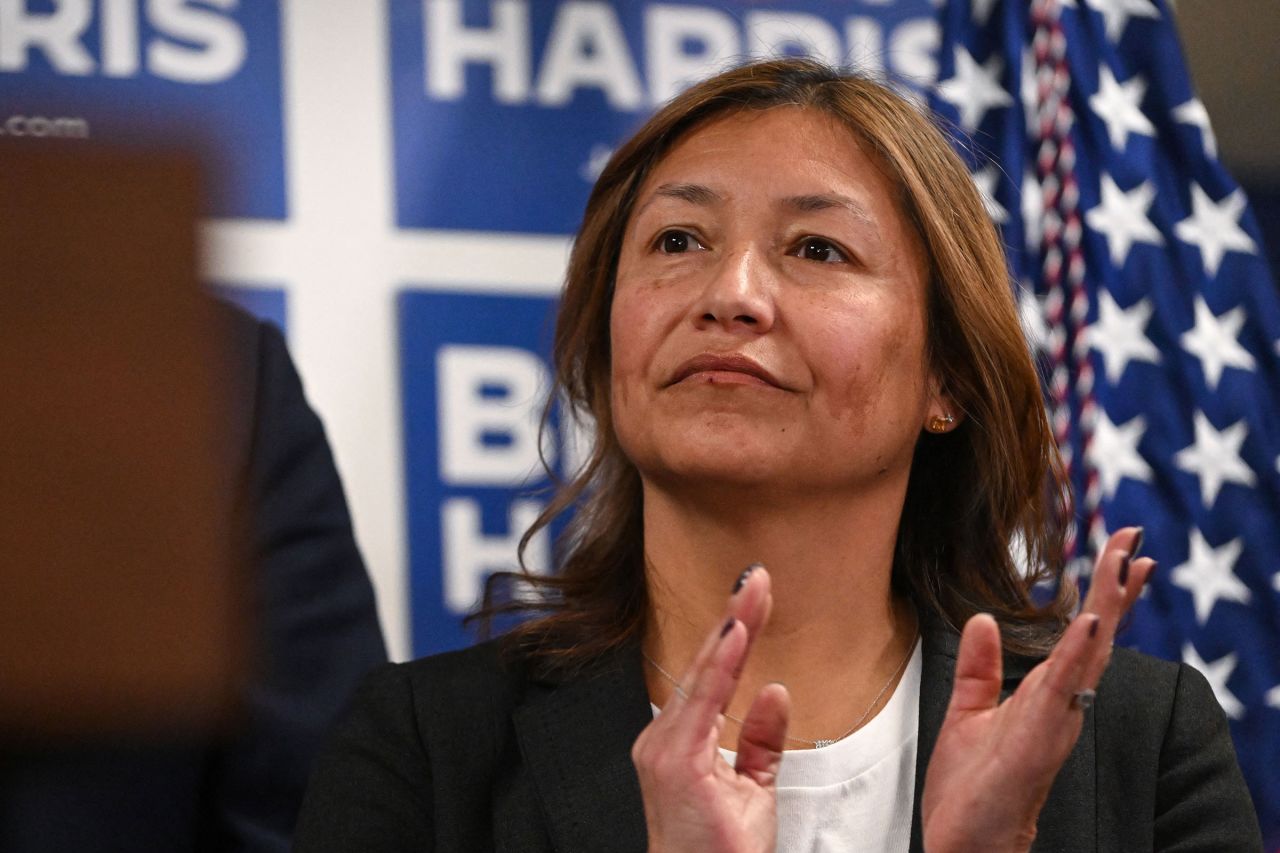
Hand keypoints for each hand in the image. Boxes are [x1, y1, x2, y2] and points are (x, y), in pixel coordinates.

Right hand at [631, 566, 789, 852]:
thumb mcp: (751, 791)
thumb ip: (760, 741)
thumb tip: (774, 693)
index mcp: (678, 745)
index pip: (712, 677)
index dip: (735, 634)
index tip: (754, 597)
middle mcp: (663, 741)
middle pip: (705, 666)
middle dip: (734, 618)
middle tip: (757, 577)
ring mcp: (664, 750)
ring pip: (704, 675)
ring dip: (732, 629)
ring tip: (753, 591)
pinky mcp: (675, 762)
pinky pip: (703, 701)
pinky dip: (721, 663)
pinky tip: (736, 633)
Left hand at [921, 527, 1154, 852]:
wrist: (963, 842)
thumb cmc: (971, 790)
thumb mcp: (968, 714)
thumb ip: (980, 668)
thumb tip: (982, 619)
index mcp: (1046, 695)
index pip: (1083, 636)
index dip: (1105, 595)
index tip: (1123, 554)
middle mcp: (1060, 705)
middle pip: (1097, 637)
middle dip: (1117, 587)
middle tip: (1134, 539)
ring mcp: (1055, 721)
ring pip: (1089, 655)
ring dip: (1107, 607)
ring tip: (1123, 563)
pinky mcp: (1040, 739)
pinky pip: (1064, 689)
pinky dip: (1079, 654)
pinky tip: (1091, 622)